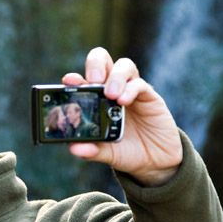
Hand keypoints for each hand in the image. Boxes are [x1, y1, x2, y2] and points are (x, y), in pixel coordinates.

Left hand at [62, 47, 182, 185]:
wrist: (154, 161)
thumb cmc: (126, 152)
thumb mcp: (107, 154)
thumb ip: (92, 150)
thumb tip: (74, 148)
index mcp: (96, 101)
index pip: (83, 80)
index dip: (75, 78)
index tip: (68, 81)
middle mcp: (112, 90)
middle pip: (103, 60)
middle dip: (95, 64)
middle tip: (93, 81)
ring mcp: (130, 90)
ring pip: (123, 65)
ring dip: (115, 76)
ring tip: (111, 95)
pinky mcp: (149, 96)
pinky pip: (139, 83)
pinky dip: (130, 89)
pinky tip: (123, 102)